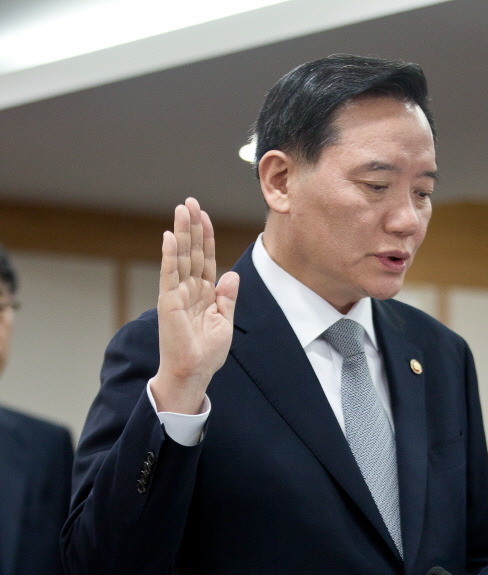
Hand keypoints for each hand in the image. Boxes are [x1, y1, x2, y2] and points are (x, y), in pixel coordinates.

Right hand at [150, 197, 238, 413]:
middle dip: (192, 226)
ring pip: (181, 257)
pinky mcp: (169, 303)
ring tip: (181, 209)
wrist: (194, 373)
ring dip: (181, 232)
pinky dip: (170, 255)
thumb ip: (227, 298)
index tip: (205, 216)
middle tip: (190, 201)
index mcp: (204, 294)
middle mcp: (189, 290)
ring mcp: (177, 294)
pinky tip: (169, 237)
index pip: (205, 259)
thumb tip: (231, 275)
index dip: (206, 238)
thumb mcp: (225, 323)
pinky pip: (169, 274)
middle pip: (192, 252)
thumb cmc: (207, 353)